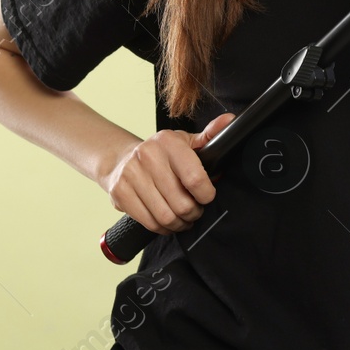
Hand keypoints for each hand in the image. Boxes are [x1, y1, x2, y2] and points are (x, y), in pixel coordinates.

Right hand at [103, 112, 233, 232]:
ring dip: (180, 224)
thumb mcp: (185, 141)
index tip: (207, 197)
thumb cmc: (161, 153)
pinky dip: (163, 228)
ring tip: (185, 219)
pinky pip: (148, 222)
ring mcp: (131, 175)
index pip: (194, 178)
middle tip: (196, 211)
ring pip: (165, 216)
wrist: (121, 158)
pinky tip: (169, 223)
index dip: (206, 194)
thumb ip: (210, 135)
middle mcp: (147, 156)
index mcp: (168, 142)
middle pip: (181, 202)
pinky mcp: (120, 193)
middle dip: (194, 212)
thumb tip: (230, 121)